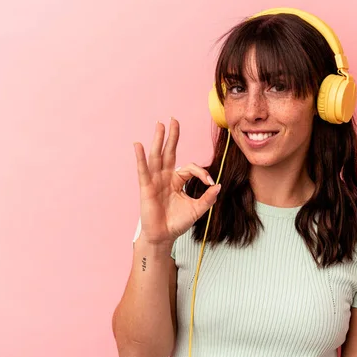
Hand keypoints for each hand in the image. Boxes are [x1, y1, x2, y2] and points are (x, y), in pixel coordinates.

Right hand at [133, 118, 220, 245]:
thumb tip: (218, 185)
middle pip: (169, 152)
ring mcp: (155, 181)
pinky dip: (141, 158)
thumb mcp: (197, 209)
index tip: (209, 182)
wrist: (163, 237)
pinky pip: (143, 170)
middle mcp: (165, 177)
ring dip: (158, 140)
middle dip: (172, 136)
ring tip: (160, 125)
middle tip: (173, 119)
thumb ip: (208, 198)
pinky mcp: (146, 188)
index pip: (189, 167)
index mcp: (177, 180)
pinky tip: (138, 145)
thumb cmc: (177, 222)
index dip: (201, 172)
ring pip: (157, 157)